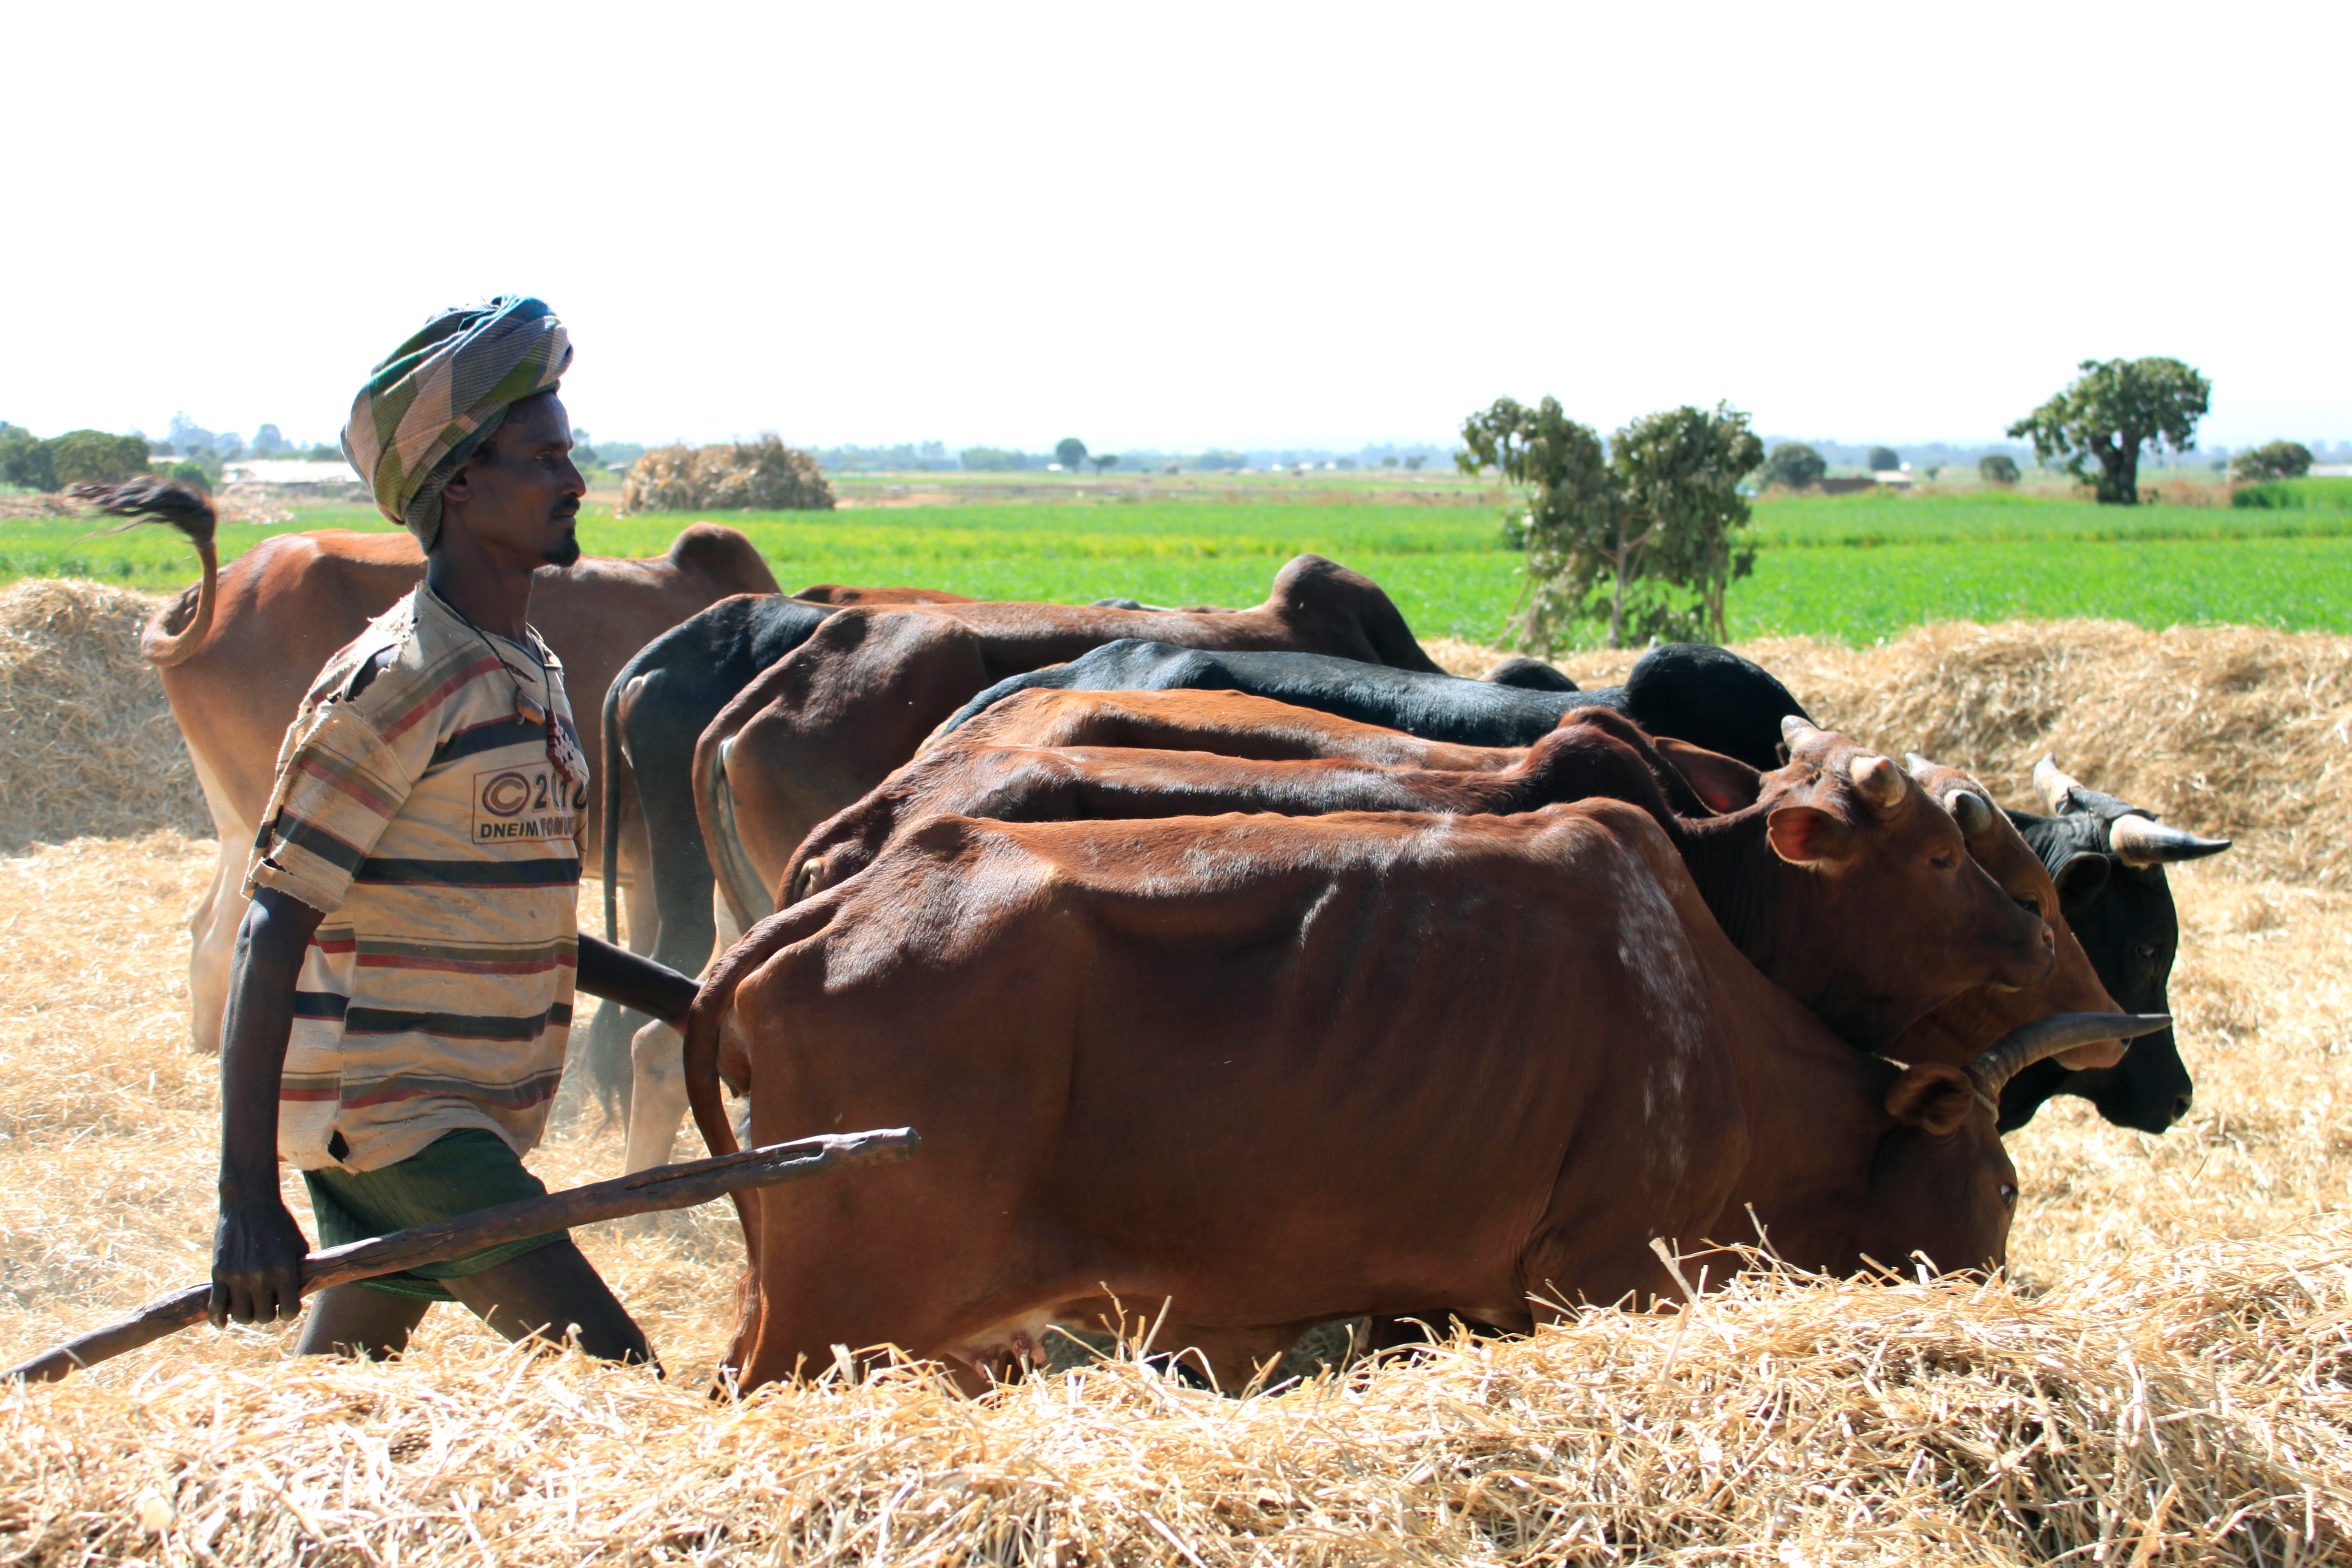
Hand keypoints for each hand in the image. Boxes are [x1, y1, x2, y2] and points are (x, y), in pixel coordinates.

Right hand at [210, 1195, 309, 1326]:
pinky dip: (218, 1319)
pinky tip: (222, 1323)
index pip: (289, 1312)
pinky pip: (215, 1308)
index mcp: (284, 1269)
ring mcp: (237, 1276)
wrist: (249, 1201)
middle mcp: (260, 1276)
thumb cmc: (279, 1223)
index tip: (287, 1305)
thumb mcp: (298, 1245)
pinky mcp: (218, 1272)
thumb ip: (299, 1273)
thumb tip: (298, 1298)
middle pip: (264, 1317)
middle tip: (267, 1303)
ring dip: (247, 1315)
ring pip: (241, 1317)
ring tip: (250, 1305)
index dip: (289, 1312)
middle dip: (268, 1314)